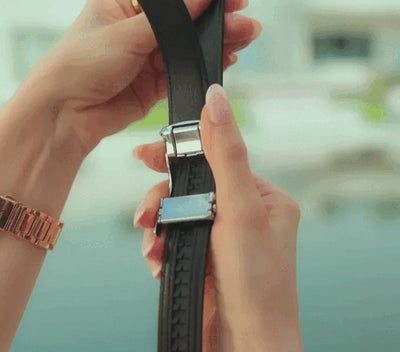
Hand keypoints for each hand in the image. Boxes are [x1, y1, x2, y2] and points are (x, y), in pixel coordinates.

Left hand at [17, 0, 260, 154]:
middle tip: (246, 22)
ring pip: (189, 48)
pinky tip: (223, 60)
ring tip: (244, 39)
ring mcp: (148, 57)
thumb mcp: (125, 33)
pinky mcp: (154, 83)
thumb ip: (167, 22)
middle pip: (186, 22)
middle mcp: (138, 29)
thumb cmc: (80, 64)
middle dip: (217, 21)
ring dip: (216, 44)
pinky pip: (184, 72)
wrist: (69, 112)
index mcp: (125, 3)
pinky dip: (202, 67)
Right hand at [133, 84, 311, 351]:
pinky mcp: (206, 258)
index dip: (179, 153)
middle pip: (191, 188)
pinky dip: (162, 248)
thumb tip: (217, 99)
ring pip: (178, 215)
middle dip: (162, 201)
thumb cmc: (255, 281)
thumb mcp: (241, 208)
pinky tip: (158, 262)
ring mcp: (224, 237)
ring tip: (153, 248)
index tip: (144, 153)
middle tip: (144, 216)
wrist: (246, 343)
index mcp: (262, 197)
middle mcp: (245, 214)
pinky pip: (175, 239)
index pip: (216, 159)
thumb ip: (226, 153)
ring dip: (159, 229)